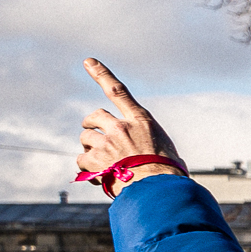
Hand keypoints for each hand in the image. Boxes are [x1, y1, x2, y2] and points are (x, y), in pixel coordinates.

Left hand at [73, 60, 184, 189]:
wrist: (160, 190)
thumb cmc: (169, 173)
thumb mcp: (168, 152)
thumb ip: (151, 146)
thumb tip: (158, 158)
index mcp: (142, 121)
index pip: (118, 91)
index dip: (102, 74)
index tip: (88, 61)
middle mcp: (121, 127)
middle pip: (94, 117)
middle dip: (91, 125)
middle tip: (92, 137)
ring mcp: (107, 143)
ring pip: (86, 138)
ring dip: (90, 149)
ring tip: (103, 163)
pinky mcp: (95, 159)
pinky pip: (81, 159)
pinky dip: (86, 167)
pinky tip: (98, 176)